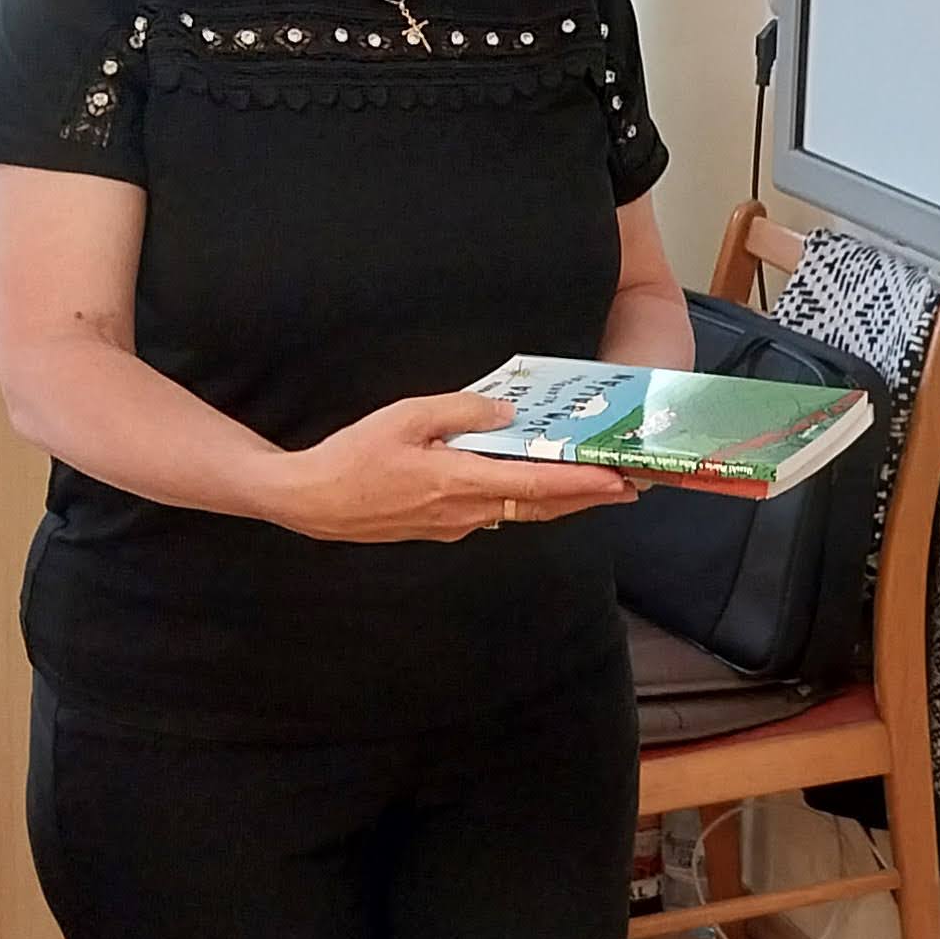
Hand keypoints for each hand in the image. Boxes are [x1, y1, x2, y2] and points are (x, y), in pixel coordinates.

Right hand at [276, 393, 633, 543]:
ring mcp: (455, 525)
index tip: (620, 482)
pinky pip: (494, 512)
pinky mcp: (442, 528)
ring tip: (591, 482)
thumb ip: (460, 411)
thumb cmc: (354, 456)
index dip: (583, 485)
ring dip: (558, 500)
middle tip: (627, 485)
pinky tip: (529, 483)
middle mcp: (466, 512)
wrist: (312, 503)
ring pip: (520, 513)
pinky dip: (522, 500)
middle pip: (540, 507)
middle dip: (587, 497)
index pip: (537, 486)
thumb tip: (506, 413)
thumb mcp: (405, 417)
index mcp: (460, 482)